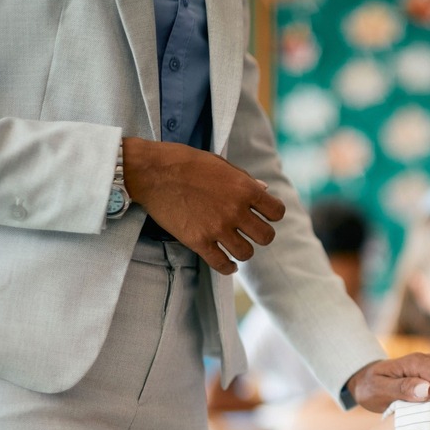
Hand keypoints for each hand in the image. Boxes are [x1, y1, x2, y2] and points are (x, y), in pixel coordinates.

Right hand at [122, 137, 285, 274]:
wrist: (152, 172)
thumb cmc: (185, 162)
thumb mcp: (221, 164)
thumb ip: (245, 180)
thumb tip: (264, 190)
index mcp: (245, 189)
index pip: (277, 212)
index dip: (272, 214)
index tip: (264, 215)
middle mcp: (235, 210)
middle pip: (266, 236)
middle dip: (261, 235)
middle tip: (251, 232)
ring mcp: (217, 228)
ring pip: (246, 253)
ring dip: (243, 250)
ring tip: (236, 245)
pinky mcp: (198, 241)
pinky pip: (222, 264)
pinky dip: (228, 267)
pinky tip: (228, 264)